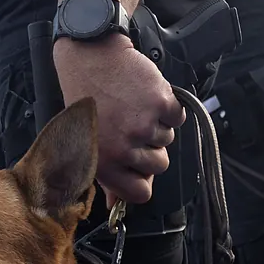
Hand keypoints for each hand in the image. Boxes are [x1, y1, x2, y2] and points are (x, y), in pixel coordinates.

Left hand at [53, 34, 185, 206]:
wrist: (92, 58)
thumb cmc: (86, 99)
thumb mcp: (89, 141)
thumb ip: (106, 175)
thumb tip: (117, 205)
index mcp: (104, 162)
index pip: (139, 193)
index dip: (142, 180)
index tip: (138, 169)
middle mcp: (124, 148)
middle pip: (159, 166)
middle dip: (151, 149)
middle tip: (132, 129)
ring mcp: (144, 126)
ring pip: (168, 141)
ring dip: (157, 126)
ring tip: (134, 109)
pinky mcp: (161, 104)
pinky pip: (177, 118)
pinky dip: (168, 108)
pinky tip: (146, 97)